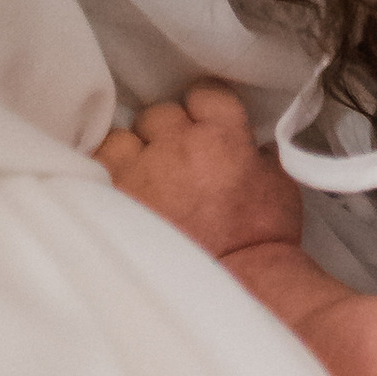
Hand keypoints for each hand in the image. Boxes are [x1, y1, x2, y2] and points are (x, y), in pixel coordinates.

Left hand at [99, 81, 302, 261]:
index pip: (204, 93)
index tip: (206, 124)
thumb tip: (249, 147)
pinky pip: (98, 169)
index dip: (205, 109)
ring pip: (121, 138)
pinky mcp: (114, 198)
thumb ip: (256, 153)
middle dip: (166, 132)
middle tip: (175, 159)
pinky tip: (122, 193)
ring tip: (142, 177)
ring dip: (131, 153)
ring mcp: (140, 170)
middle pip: (159, 114)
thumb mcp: (278, 183)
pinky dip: (109, 178)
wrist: (236, 281)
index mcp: (222, 135)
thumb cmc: (263, 237)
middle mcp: (176, 144)